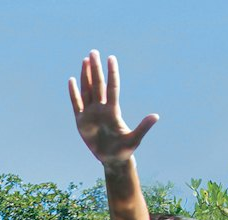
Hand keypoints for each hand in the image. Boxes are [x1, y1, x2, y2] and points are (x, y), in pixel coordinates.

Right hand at [70, 51, 157, 169]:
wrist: (112, 159)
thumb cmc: (125, 149)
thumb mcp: (134, 139)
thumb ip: (143, 127)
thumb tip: (156, 116)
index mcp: (113, 111)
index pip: (112, 88)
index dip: (112, 73)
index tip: (111, 58)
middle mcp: (101, 109)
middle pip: (98, 85)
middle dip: (96, 69)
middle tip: (94, 52)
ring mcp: (91, 114)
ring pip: (88, 90)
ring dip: (86, 76)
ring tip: (86, 60)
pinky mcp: (81, 121)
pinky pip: (76, 104)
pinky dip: (74, 93)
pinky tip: (72, 81)